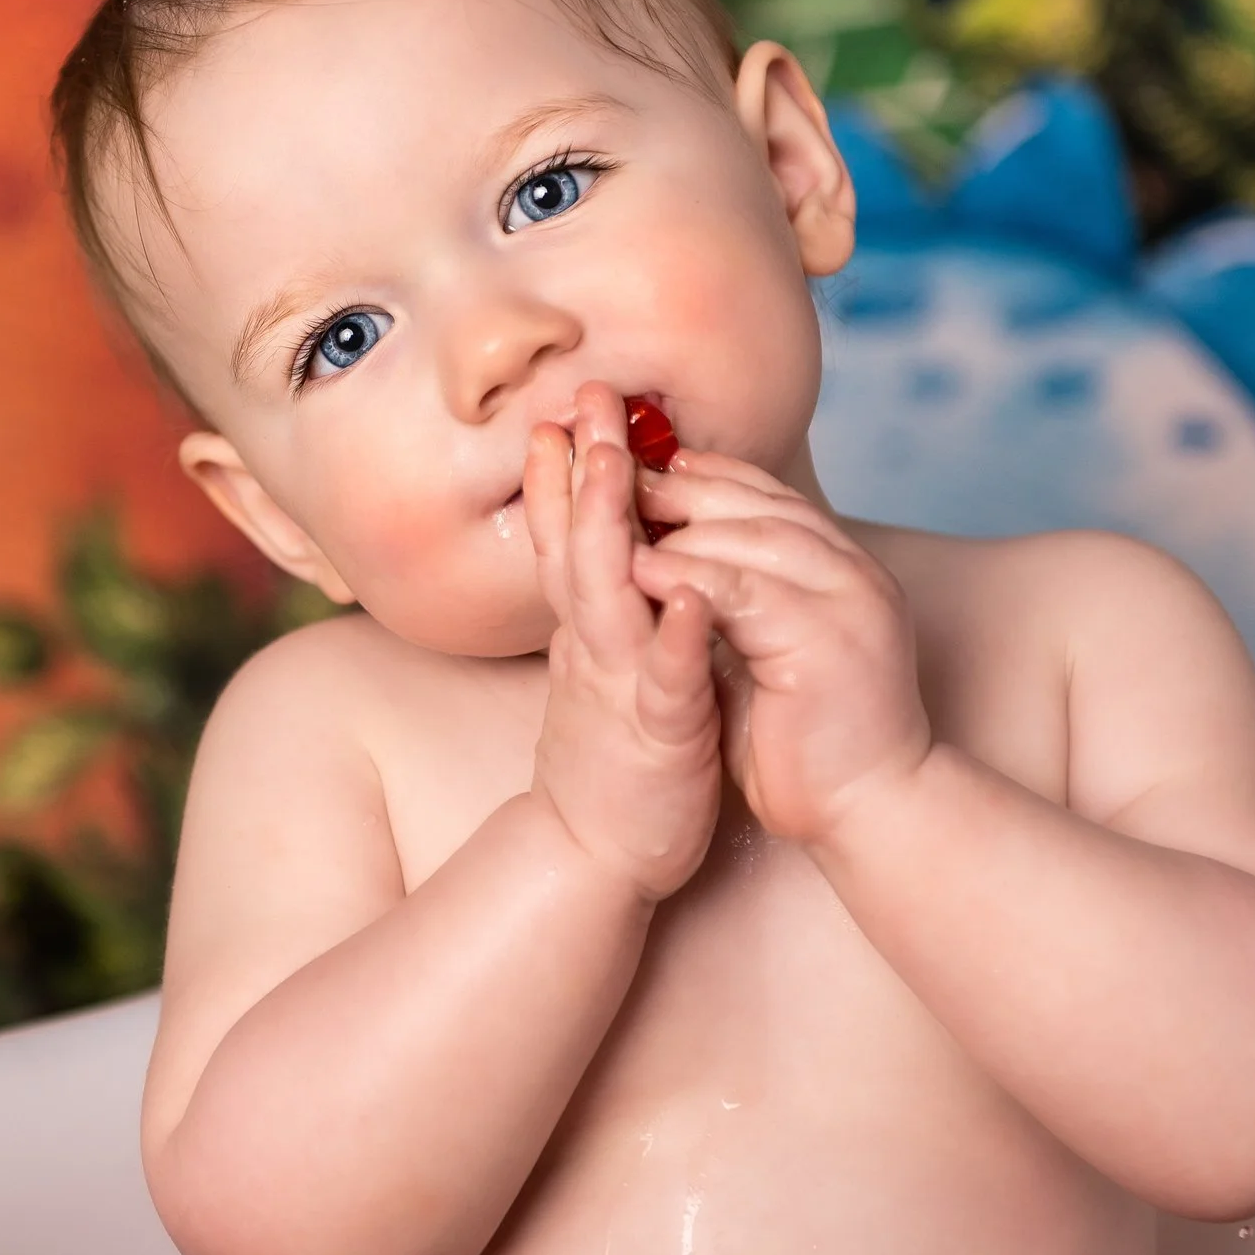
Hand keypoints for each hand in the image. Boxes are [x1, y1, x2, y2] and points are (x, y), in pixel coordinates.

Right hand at [522, 383, 722, 900]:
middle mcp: (594, 647)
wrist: (596, 855)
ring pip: (607, 597)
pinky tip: (690, 595)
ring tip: (619, 464)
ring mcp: (618, 688)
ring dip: (612, 528)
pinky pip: (666, 680)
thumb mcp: (605, 669)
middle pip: (578, 545)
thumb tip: (608, 557)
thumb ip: (607, 611)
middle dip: (582, 470)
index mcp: (588, 630)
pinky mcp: (656, 735)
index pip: (570, 537)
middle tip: (583, 398)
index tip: (565, 410)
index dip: (565, 472)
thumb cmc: (614, 760)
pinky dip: (675, 635)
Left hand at [631, 451, 931, 844]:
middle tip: (615, 462)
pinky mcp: (826, 642)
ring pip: (754, 536)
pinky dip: (692, 577)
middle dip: (685, 483)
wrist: (870, 810)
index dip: (706, 477)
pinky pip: (748, 592)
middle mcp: (852, 574)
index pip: (769, 500)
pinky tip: (642, 569)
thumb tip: (674, 564)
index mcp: (840, 572)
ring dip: (682, 521)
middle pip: (760, 503)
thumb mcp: (762, 653)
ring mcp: (848, 602)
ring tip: (615, 503)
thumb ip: (734, 605)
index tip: (645, 461)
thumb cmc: (807, 742)